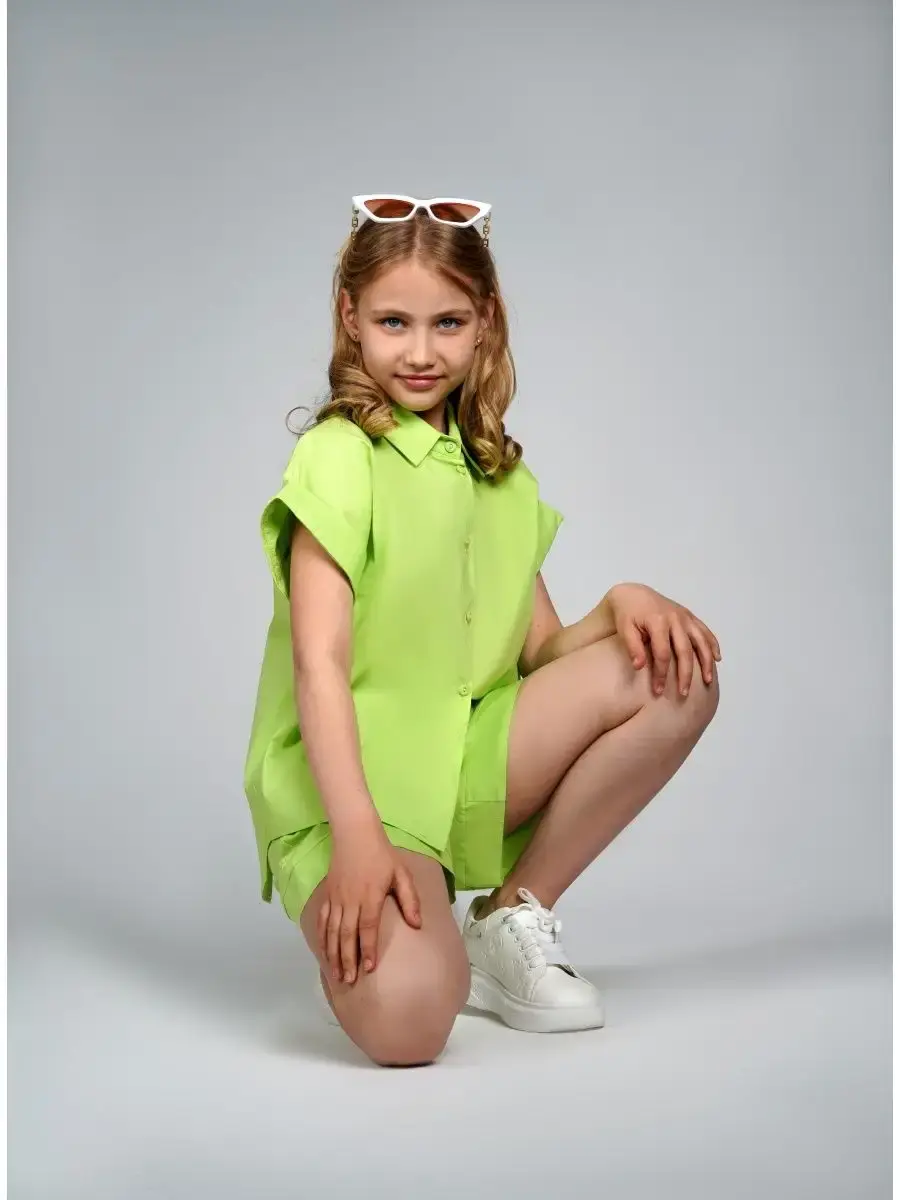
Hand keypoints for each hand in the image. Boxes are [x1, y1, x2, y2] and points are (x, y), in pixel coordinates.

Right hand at [317, 824, 421, 985]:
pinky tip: (323, 952)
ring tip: (336, 974)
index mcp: (370, 896)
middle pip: (347, 935)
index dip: (369, 949)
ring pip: (333, 931)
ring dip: (333, 954)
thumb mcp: (401, 873)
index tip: (369, 969)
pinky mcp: (327, 895)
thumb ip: (409, 900)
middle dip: (348, 960)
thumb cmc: (382, 855)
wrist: (355, 834)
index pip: (368, 928)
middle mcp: (350, 900)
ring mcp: (336, 898)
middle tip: (349, 981)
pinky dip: (322, 938)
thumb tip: (417, 925)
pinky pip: (323, 921)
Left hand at [607, 583, 720, 696]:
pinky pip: (704, 631)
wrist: (634, 594)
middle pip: (684, 651)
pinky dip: (712, 644)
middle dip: (685, 674)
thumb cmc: (627, 614)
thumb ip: (633, 647)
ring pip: (700, 641)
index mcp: (657, 622)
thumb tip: (639, 667)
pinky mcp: (689, 616)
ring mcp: (684, 617)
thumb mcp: (625, 629)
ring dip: (705, 661)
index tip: (658, 691)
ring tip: (707, 681)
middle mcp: (675, 619)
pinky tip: (717, 658)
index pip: (662, 654)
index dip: (661, 674)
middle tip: (684, 693)